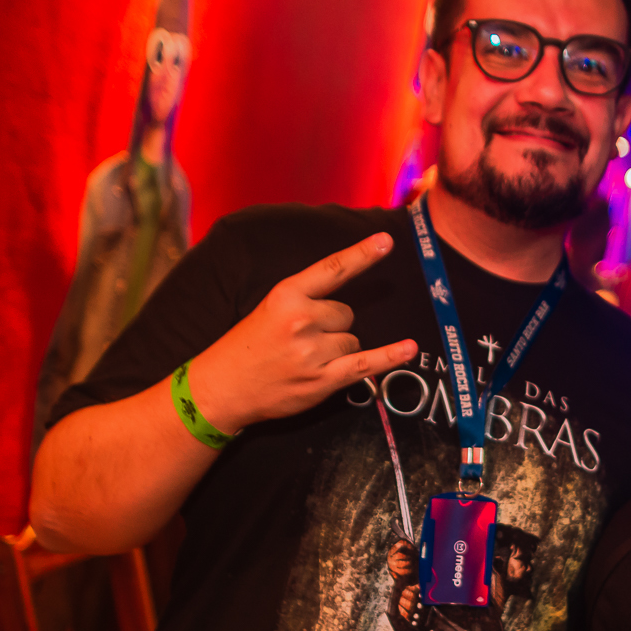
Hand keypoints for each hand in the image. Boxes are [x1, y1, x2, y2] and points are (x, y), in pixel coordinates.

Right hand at [184, 233, 417, 431]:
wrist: (220, 389)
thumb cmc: (245, 347)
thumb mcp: (267, 309)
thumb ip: (304, 300)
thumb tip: (346, 303)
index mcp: (286, 295)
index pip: (332, 269)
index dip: (361, 254)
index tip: (386, 241)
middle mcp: (302, 320)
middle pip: (346, 314)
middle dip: (332, 327)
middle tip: (300, 342)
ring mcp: (313, 352)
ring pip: (352, 340)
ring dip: (338, 350)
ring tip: (304, 361)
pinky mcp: (322, 380)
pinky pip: (366, 364)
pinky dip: (390, 357)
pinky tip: (410, 348)